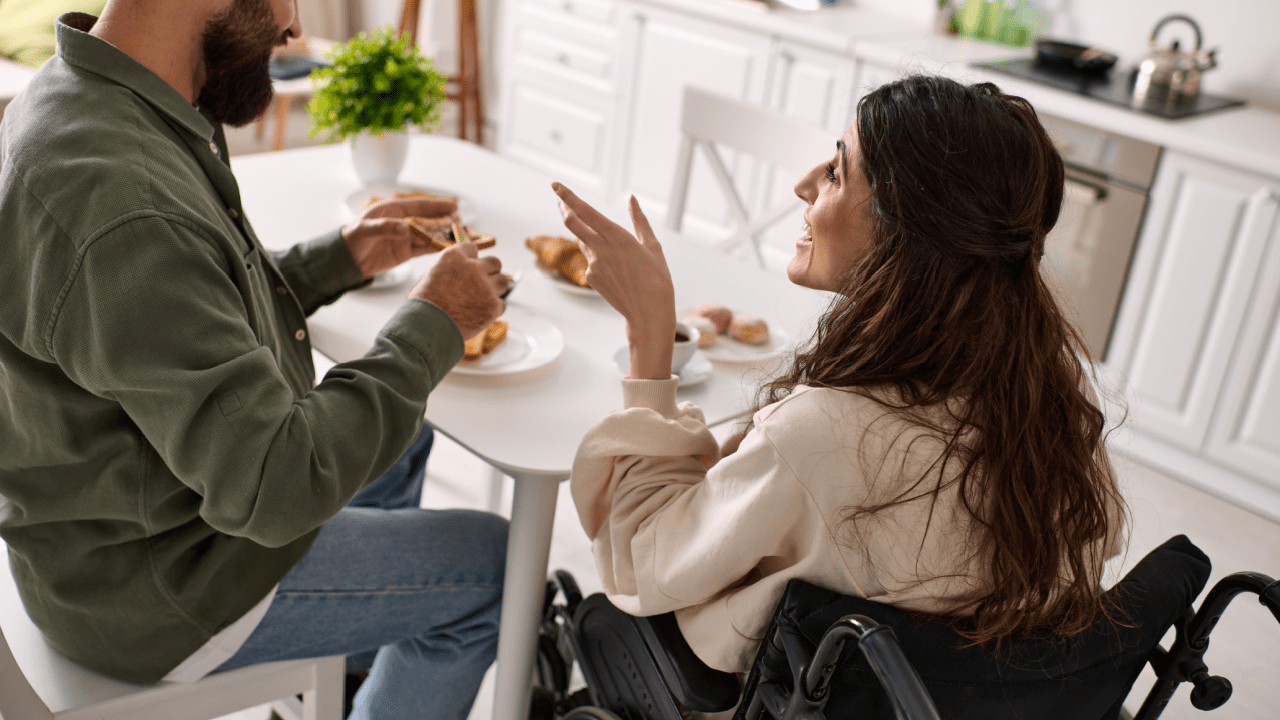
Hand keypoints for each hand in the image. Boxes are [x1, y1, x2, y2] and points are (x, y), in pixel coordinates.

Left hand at [341, 196, 457, 278]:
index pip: (419, 206)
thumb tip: (406, 229)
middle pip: (428, 220)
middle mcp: (403, 222)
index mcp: (394, 210)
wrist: (347, 259)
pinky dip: (436, 248)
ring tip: (460, 236)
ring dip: (443, 236)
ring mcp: (406, 238)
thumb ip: (385, 228)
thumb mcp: (365, 230)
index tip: (453, 206)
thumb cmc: (353, 238)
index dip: (437, 205)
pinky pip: (424, 249)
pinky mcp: (405, 253)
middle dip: (445, 220)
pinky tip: (448, 249)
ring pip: (429, 235)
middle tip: (462, 222)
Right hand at [410, 243, 507, 339]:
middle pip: (494, 262)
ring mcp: (485, 286)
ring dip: (495, 289)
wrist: (428, 327)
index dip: (472, 259)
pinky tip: (479, 314)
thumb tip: (464, 268)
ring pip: (502, 281)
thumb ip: (451, 267)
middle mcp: (472, 268)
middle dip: (490, 271)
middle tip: (483, 283)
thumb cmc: (425, 304)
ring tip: (481, 300)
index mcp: (454, 256)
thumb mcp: (432, 275)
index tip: (471, 267)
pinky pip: (501, 304)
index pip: (472, 248)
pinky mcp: (493, 305)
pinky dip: (493, 309)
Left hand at [552, 182, 675, 379]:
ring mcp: (593, 264)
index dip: (568, 197)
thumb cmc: (657, 278)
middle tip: (558, 198)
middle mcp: (601, 249)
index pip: (585, 212)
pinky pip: (590, 260)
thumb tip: (632, 199)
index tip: (556, 186)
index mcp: (618, 237)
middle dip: (564, 208)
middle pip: (572, 223)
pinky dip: (598, 257)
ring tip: (595, 231)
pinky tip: (614, 268)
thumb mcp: (652, 246)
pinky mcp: (590, 278)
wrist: (648, 312)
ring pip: (582, 241)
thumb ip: (639, 221)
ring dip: (583, 232)